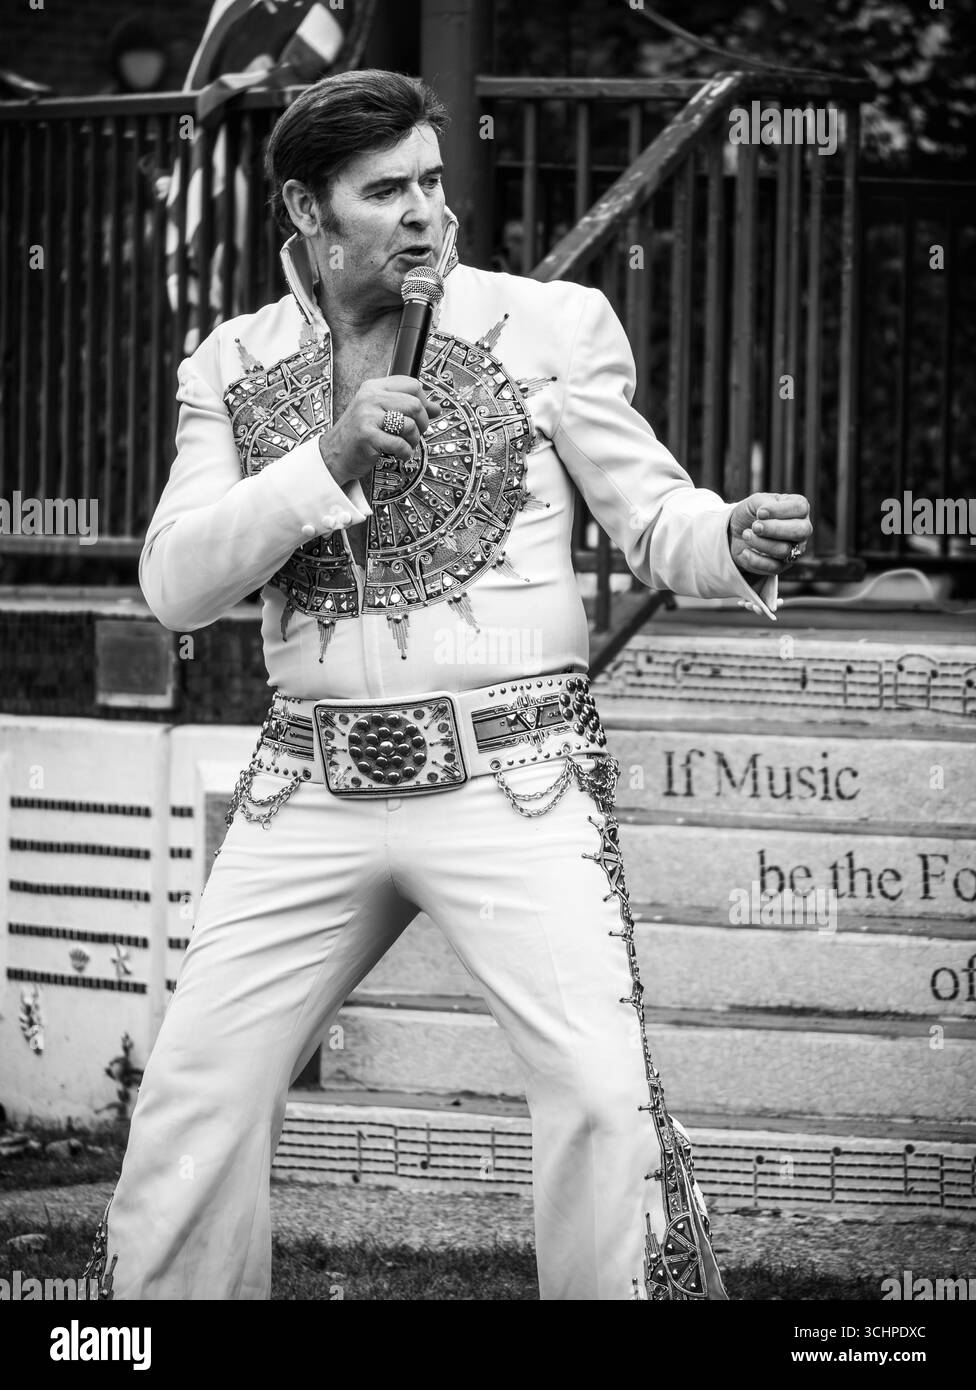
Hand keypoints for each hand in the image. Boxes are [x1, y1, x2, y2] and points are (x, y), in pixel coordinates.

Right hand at [318, 376, 441, 488]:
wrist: (333, 454)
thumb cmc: (358, 434)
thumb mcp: (379, 413)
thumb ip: (405, 407)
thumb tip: (436, 407)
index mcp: (373, 387)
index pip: (411, 384)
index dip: (424, 401)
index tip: (423, 414)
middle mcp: (370, 398)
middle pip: (414, 403)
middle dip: (422, 422)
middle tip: (416, 433)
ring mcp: (367, 416)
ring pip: (409, 423)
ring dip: (414, 439)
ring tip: (406, 445)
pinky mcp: (367, 436)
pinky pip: (400, 444)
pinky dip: (405, 453)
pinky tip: (400, 454)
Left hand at [728, 492, 812, 575]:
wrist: (736, 533)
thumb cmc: (751, 514)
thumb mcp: (755, 501)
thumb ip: (764, 503)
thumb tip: (764, 515)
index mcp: (799, 509)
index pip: (801, 508)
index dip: (779, 510)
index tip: (760, 512)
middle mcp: (801, 529)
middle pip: (801, 531)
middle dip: (774, 529)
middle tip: (755, 526)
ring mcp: (794, 549)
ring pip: (784, 550)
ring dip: (760, 542)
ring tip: (746, 535)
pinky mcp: (782, 566)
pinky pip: (773, 567)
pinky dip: (755, 559)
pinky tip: (745, 551)